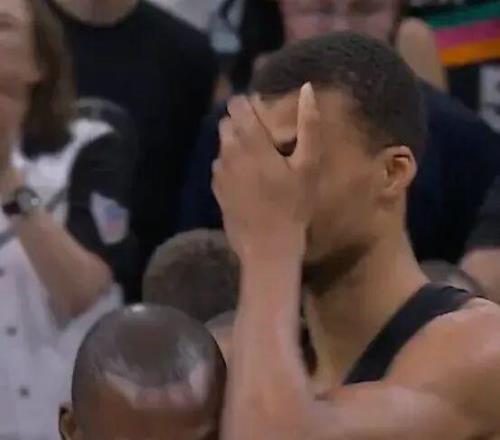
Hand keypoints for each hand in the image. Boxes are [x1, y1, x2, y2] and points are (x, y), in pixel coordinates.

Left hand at [212, 83, 321, 258]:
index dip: (249, 104)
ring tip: (257, 163)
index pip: (237, 105)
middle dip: (242, 125)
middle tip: (264, 141)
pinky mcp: (215, 188)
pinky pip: (220, 165)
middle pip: (227, 123)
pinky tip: (247, 181)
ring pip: (222, 144)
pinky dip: (231, 165)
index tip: (263, 115)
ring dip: (236, 145)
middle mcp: (229, 151)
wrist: (267, 245)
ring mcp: (219, 171)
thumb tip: (306, 88)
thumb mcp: (308, 165)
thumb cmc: (293, 205)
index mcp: (251, 141)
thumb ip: (308, 126)